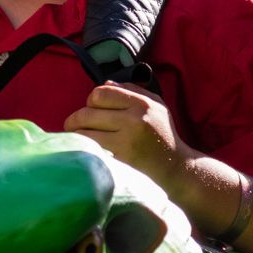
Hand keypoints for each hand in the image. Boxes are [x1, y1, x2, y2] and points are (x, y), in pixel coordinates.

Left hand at [63, 83, 184, 182]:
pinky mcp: (119, 159)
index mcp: (142, 104)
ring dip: (77, 135)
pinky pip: (89, 148)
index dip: (92, 101)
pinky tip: (88, 150)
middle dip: (77, 120)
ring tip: (82, 139)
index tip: (95, 110)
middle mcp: (134, 119)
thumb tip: (106, 84)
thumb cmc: (162, 136)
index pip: (100, 93)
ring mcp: (126, 141)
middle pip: (87, 112)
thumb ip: (132, 91)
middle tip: (79, 127)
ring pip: (83, 132)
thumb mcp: (156, 107)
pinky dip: (83, 148)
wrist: (175, 168)